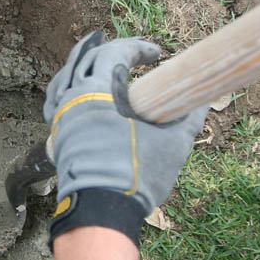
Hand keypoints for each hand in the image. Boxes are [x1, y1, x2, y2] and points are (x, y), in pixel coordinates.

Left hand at [43, 31, 206, 244]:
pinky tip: (75, 87)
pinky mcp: (58, 136)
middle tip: (136, 55)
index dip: (136, 47)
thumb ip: (188, 117)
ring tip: (96, 53)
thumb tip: (203, 100)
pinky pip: (56, 101)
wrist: (102, 211)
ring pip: (66, 77)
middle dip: (114, 51)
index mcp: (98, 93)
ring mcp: (61, 118)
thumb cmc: (137, 176)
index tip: (155, 54)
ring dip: (83, 62)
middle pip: (88, 59)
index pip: (113, 53)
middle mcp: (74, 100)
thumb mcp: (172, 144)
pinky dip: (66, 87)